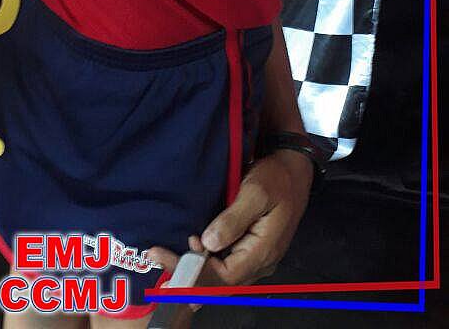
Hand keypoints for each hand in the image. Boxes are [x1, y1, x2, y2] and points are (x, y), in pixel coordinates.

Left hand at [147, 150, 312, 308]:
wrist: (293, 170)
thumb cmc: (276, 179)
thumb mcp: (255, 193)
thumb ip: (233, 219)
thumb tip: (209, 243)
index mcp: (263, 252)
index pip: (224, 276)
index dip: (194, 271)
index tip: (168, 255)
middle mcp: (259, 262)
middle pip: (220, 281)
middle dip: (187, 274)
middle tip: (157, 257)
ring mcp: (255, 257)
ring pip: (221, 275)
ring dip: (193, 269)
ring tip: (164, 257)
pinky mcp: (249, 249)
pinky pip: (224, 264)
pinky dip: (203, 262)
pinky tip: (186, 252)